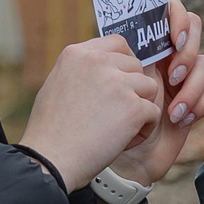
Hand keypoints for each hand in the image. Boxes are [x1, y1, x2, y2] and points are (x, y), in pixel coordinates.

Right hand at [20, 35, 162, 188]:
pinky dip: (144, 129)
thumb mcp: (58, 84)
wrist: (50, 160)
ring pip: (149, 88)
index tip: (119, 82)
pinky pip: (153, 112)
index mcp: (77, 53)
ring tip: (119, 129)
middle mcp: (98, 62)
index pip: (117, 43)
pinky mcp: (133, 107)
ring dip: (140, 108)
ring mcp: (117, 83)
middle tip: (114, 115)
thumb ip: (84, 70)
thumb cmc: (51, 130)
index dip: (124, 62)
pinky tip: (124, 141)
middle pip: (136, 66)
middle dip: (132, 89)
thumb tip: (110, 65)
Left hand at [110, 0, 203, 182]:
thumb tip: (119, 31)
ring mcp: (182, 78)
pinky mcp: (195, 102)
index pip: (168, 8)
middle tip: (171, 73)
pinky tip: (180, 119)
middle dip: (187, 48)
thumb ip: (111, 55)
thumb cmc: (101, 123)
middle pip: (193, 27)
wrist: (116, 163)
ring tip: (172, 109)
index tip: (171, 35)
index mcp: (142, 44)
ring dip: (190, 85)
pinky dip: (199, 102)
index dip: (175, 12)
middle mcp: (165, 56)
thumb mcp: (100, 83)